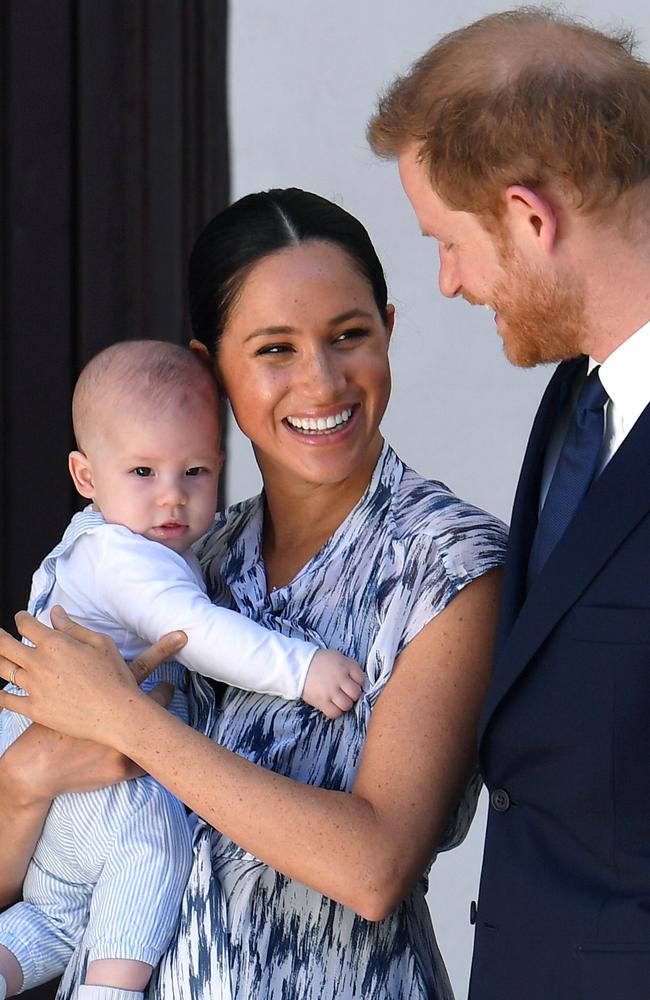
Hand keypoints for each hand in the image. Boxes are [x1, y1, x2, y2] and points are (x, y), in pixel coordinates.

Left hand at [0, 607, 185, 743]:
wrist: (116, 713)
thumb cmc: (113, 676)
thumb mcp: (99, 642)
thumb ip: (72, 627)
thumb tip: (55, 612)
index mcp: (55, 643)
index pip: (26, 624)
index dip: (21, 618)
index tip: (21, 618)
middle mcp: (39, 663)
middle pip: (4, 645)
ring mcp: (34, 687)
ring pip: (2, 669)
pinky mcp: (34, 709)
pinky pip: (6, 700)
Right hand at [301, 650, 364, 719]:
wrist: (299, 665)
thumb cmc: (320, 661)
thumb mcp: (338, 657)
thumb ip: (350, 667)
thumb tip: (360, 680)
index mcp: (345, 666)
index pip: (361, 679)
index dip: (359, 682)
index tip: (353, 683)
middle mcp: (339, 679)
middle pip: (356, 694)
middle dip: (353, 694)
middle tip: (346, 692)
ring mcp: (330, 691)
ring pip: (347, 705)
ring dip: (345, 704)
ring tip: (339, 699)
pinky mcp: (321, 701)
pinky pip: (335, 713)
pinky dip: (336, 711)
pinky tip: (332, 705)